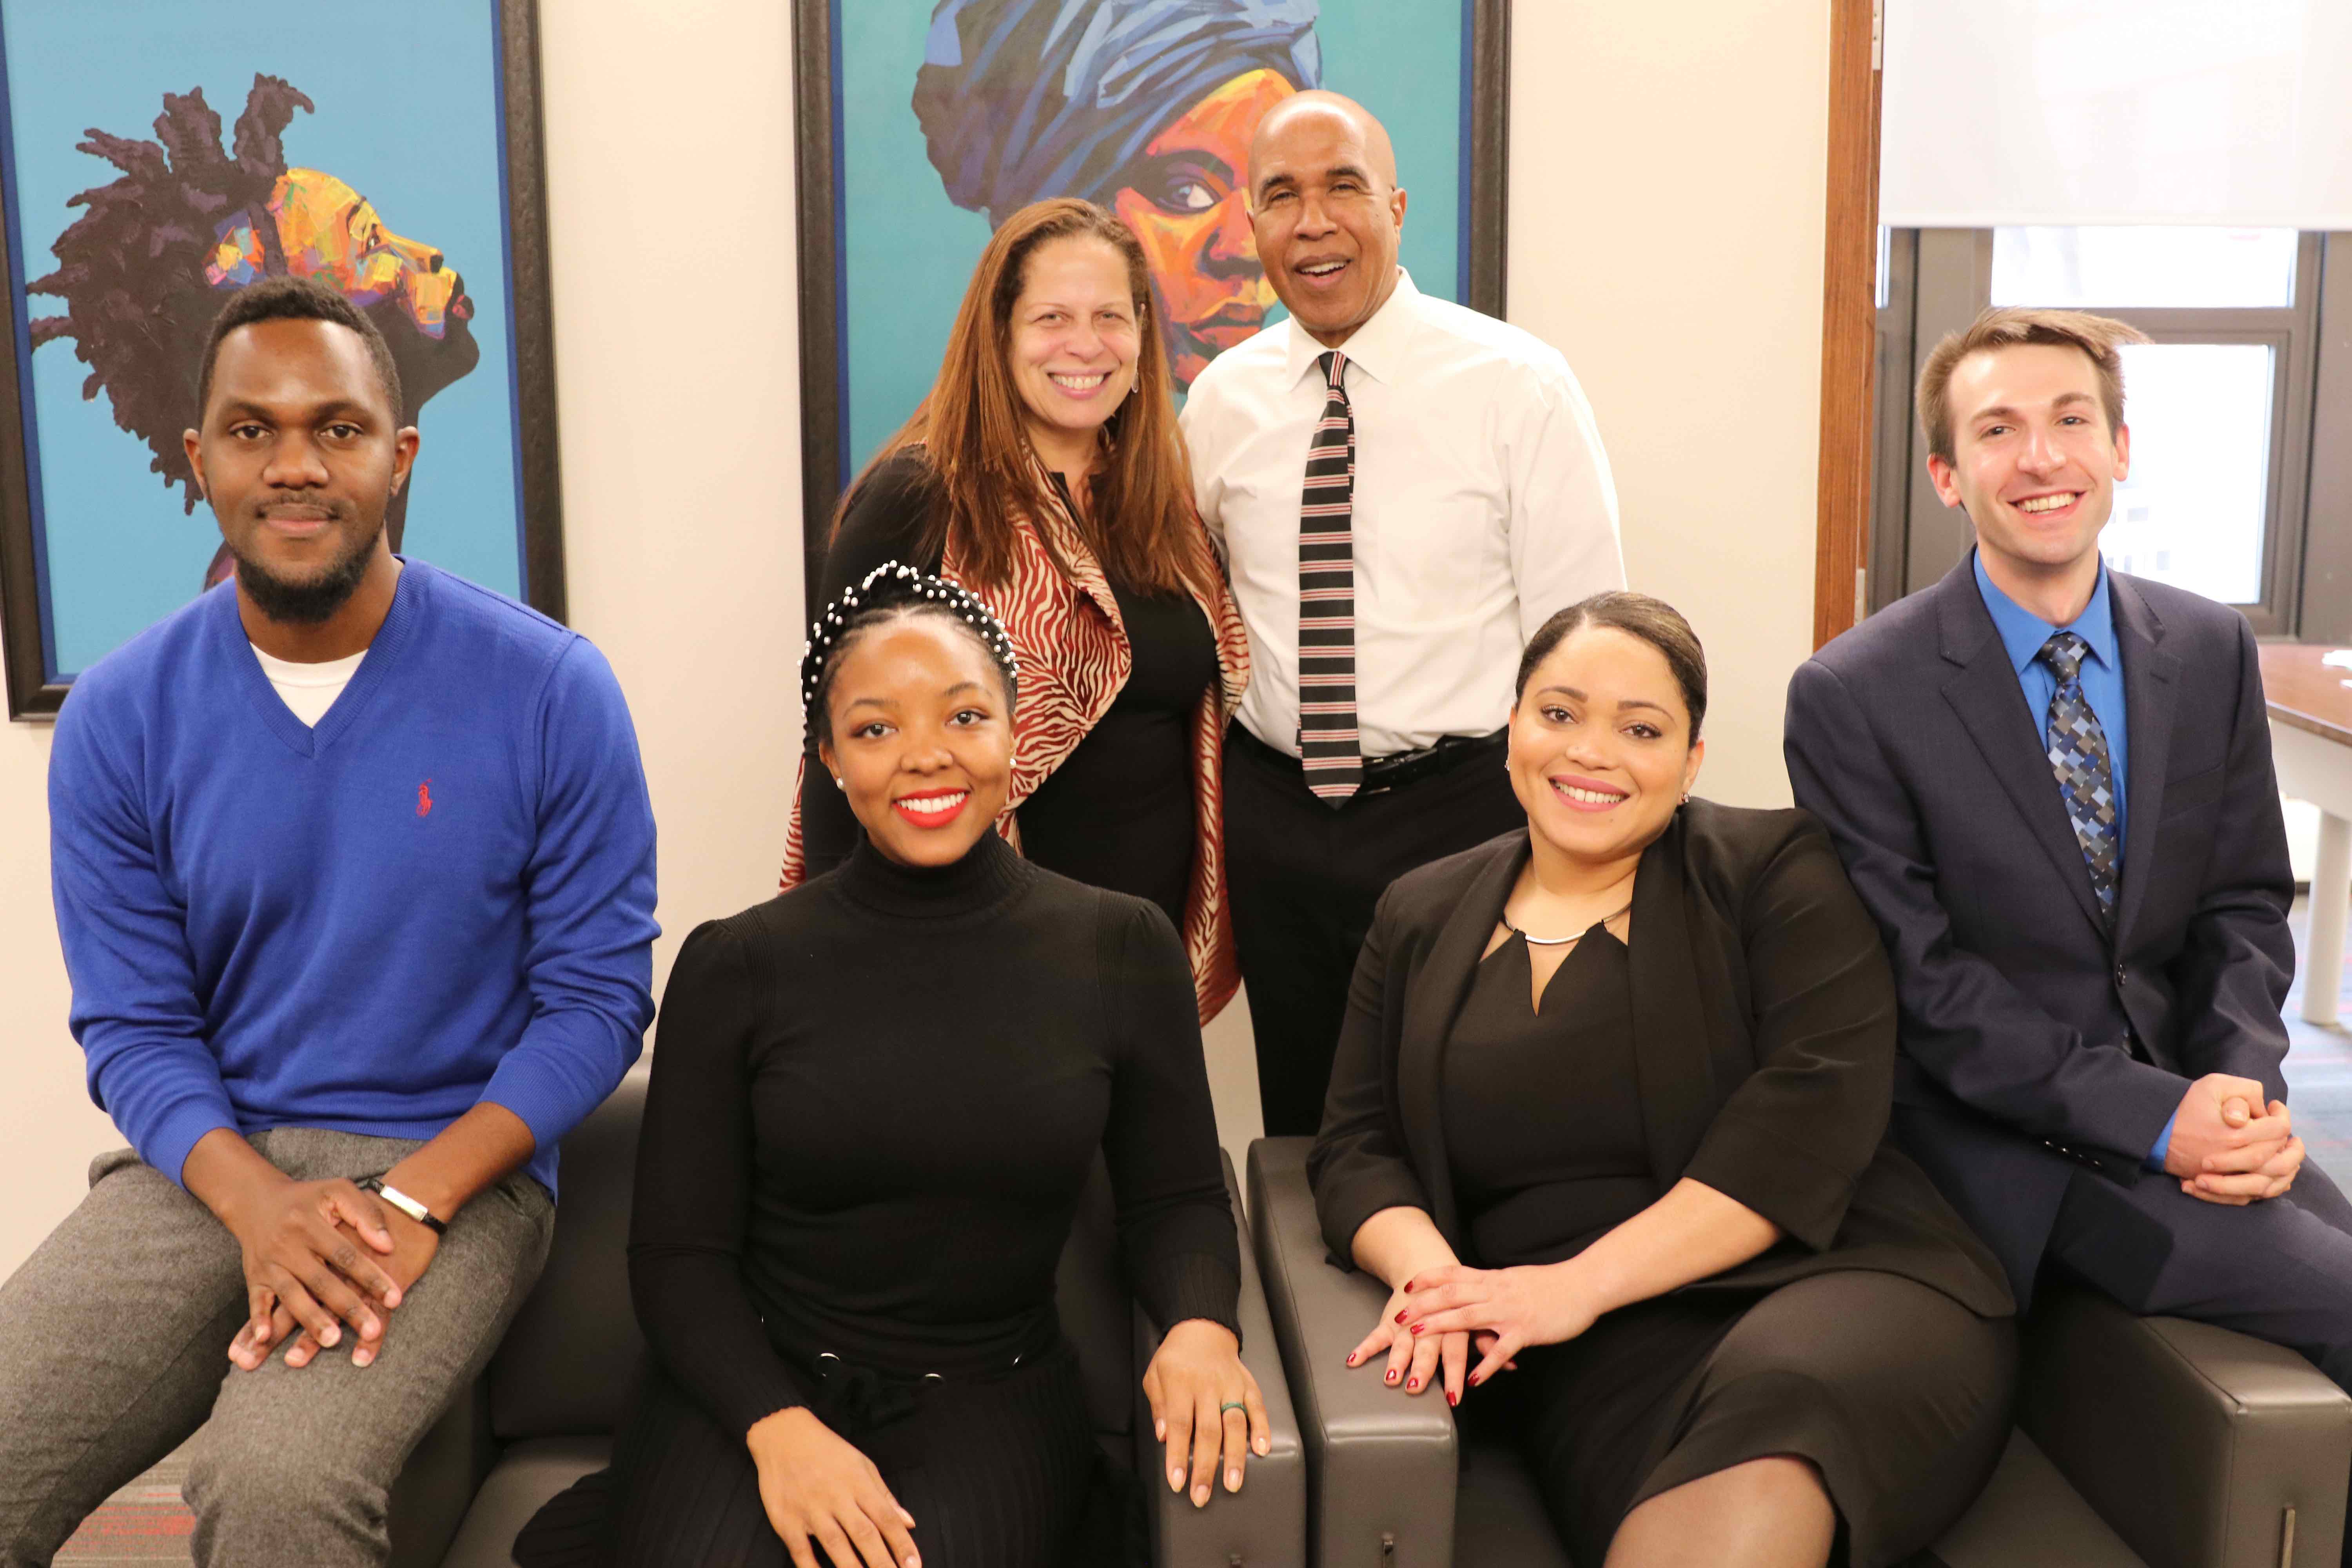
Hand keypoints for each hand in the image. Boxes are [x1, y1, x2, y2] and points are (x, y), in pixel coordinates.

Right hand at [213, 1170, 401, 1367]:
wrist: (257, 1200)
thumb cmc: (308, 1198)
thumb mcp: (338, 1191)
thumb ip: (366, 1214)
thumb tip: (388, 1245)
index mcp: (311, 1224)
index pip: (347, 1255)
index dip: (371, 1277)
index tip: (395, 1299)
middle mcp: (289, 1245)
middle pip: (322, 1281)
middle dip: (348, 1308)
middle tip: (371, 1330)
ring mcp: (269, 1263)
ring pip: (292, 1295)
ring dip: (311, 1319)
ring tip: (332, 1340)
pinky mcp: (254, 1276)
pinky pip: (255, 1300)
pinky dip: (258, 1319)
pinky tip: (267, 1338)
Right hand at [745, 1405, 919, 1567]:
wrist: (782, 1435)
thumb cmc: (827, 1451)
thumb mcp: (861, 1464)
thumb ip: (884, 1496)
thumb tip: (909, 1522)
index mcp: (858, 1483)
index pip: (886, 1518)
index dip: (902, 1544)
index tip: (914, 1565)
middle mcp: (837, 1497)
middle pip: (864, 1535)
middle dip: (882, 1563)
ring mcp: (810, 1510)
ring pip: (835, 1545)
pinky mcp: (786, 1520)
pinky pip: (800, 1551)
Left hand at [1142, 1319, 1269, 1507]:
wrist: (1202, 1328)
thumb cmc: (1175, 1357)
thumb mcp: (1154, 1375)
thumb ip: (1158, 1405)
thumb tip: (1162, 1436)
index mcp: (1180, 1382)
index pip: (1179, 1424)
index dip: (1178, 1455)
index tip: (1177, 1481)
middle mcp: (1207, 1385)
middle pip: (1208, 1431)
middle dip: (1205, 1467)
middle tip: (1202, 1495)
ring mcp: (1230, 1385)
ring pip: (1235, 1423)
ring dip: (1234, 1457)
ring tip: (1233, 1483)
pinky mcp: (1248, 1384)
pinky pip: (1257, 1407)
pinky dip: (1261, 1429)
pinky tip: (1261, 1450)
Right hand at [1346, 1280, 1514, 1408]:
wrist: (1428, 1263)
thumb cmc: (1456, 1297)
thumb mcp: (1477, 1317)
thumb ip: (1490, 1343)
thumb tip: (1514, 1366)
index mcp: (1456, 1324)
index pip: (1457, 1353)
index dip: (1457, 1376)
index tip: (1455, 1397)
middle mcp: (1432, 1324)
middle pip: (1428, 1348)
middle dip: (1422, 1368)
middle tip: (1416, 1387)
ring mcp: (1409, 1320)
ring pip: (1402, 1341)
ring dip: (1397, 1359)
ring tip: (1391, 1377)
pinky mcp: (1391, 1318)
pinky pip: (1376, 1333)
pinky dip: (1365, 1346)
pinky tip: (1353, 1360)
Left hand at [1397, 1262, 1600, 1385]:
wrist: (1583, 1285)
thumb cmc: (1550, 1285)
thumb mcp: (1514, 1280)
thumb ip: (1492, 1286)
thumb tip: (1474, 1290)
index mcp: (1492, 1279)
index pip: (1453, 1274)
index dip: (1428, 1279)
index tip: (1406, 1286)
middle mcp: (1496, 1291)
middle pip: (1451, 1294)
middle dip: (1422, 1305)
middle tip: (1397, 1316)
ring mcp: (1510, 1311)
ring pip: (1468, 1316)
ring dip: (1440, 1327)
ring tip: (1417, 1337)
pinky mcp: (1526, 1330)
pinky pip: (1502, 1349)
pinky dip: (1486, 1365)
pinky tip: (1473, 1380)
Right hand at [2164, 1075, 2291, 1196]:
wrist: (2154, 1133)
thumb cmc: (2184, 1107)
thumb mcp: (2212, 1085)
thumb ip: (2244, 1090)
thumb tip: (2264, 1109)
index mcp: (2235, 1135)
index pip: (2278, 1129)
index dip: (2283, 1115)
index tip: (2275, 1106)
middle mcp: (2234, 1160)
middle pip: (2278, 1155)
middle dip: (2287, 1140)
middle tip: (2283, 1126)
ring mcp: (2228, 1177)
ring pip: (2271, 1179)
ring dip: (2286, 1165)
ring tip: (2288, 1150)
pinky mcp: (2221, 1187)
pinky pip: (2255, 1194)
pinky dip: (2272, 1185)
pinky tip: (2277, 1172)